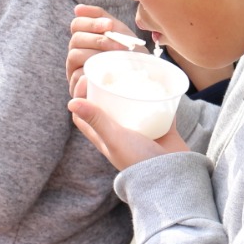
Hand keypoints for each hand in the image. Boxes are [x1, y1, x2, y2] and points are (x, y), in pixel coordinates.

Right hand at [67, 4, 143, 95]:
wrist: (140, 81)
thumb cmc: (129, 57)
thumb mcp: (120, 34)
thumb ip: (102, 19)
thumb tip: (77, 8)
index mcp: (85, 39)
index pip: (77, 24)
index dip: (91, 22)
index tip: (109, 25)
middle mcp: (76, 54)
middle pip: (76, 39)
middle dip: (98, 38)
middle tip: (118, 44)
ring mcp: (74, 71)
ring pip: (74, 55)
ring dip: (95, 54)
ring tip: (114, 58)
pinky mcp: (77, 88)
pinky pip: (77, 78)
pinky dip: (89, 73)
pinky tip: (103, 72)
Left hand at [69, 75, 188, 170]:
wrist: (173, 175)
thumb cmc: (138, 160)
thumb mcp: (114, 138)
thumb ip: (97, 120)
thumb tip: (71, 102)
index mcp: (104, 136)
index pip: (85, 114)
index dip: (81, 96)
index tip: (88, 76)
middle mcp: (121, 131)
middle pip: (109, 104)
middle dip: (108, 86)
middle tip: (112, 68)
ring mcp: (141, 127)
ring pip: (133, 102)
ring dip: (133, 87)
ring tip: (134, 69)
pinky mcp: (160, 125)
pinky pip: (157, 104)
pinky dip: (157, 92)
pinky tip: (159, 79)